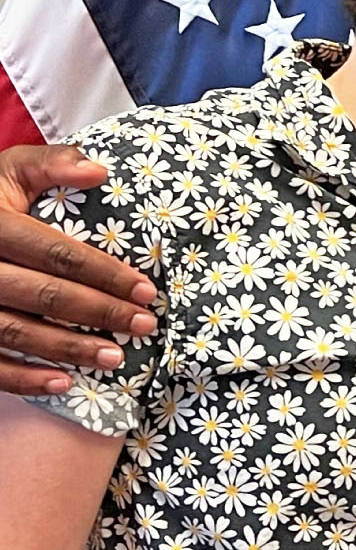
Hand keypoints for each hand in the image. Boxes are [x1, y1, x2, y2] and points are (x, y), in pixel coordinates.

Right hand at [0, 144, 156, 394]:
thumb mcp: (7, 171)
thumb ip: (50, 165)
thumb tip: (99, 171)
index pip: (57, 253)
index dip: (105, 273)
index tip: (146, 290)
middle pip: (45, 296)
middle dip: (100, 313)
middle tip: (145, 325)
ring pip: (18, 333)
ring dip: (70, 349)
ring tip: (116, 358)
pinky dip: (23, 380)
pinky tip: (63, 384)